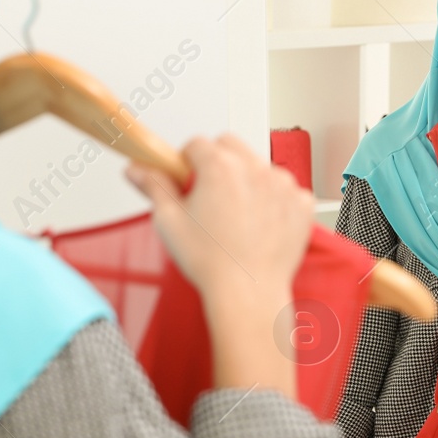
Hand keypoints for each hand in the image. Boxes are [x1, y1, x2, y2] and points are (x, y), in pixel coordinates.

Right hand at [126, 135, 314, 396]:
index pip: (197, 144)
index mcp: (219, 166)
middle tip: (209, 196)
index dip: (186, 162)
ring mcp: (282, 185)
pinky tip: (259, 224)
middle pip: (230, 145)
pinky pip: (285, 189)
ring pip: (258, 166)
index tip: (186, 180)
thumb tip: (137, 168)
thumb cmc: (211, 263)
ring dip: (247, 179)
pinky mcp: (301, 203)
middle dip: (217, 162)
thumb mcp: (169, 221)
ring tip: (236, 215)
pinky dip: (273, 200)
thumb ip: (153, 186)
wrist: (247, 294)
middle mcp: (254, 169)